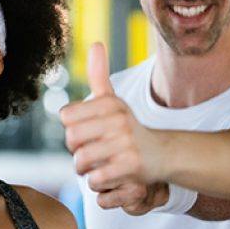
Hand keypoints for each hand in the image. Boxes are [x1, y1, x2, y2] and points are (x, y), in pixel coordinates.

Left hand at [60, 43, 165, 212]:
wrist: (162, 155)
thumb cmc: (128, 128)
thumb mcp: (114, 101)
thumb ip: (99, 76)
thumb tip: (96, 43)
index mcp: (110, 104)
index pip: (67, 117)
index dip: (72, 129)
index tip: (87, 133)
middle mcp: (118, 120)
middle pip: (71, 141)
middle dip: (76, 152)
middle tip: (89, 155)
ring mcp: (125, 143)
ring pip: (82, 162)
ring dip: (85, 171)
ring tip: (96, 168)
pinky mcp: (130, 166)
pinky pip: (96, 179)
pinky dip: (97, 184)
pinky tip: (108, 179)